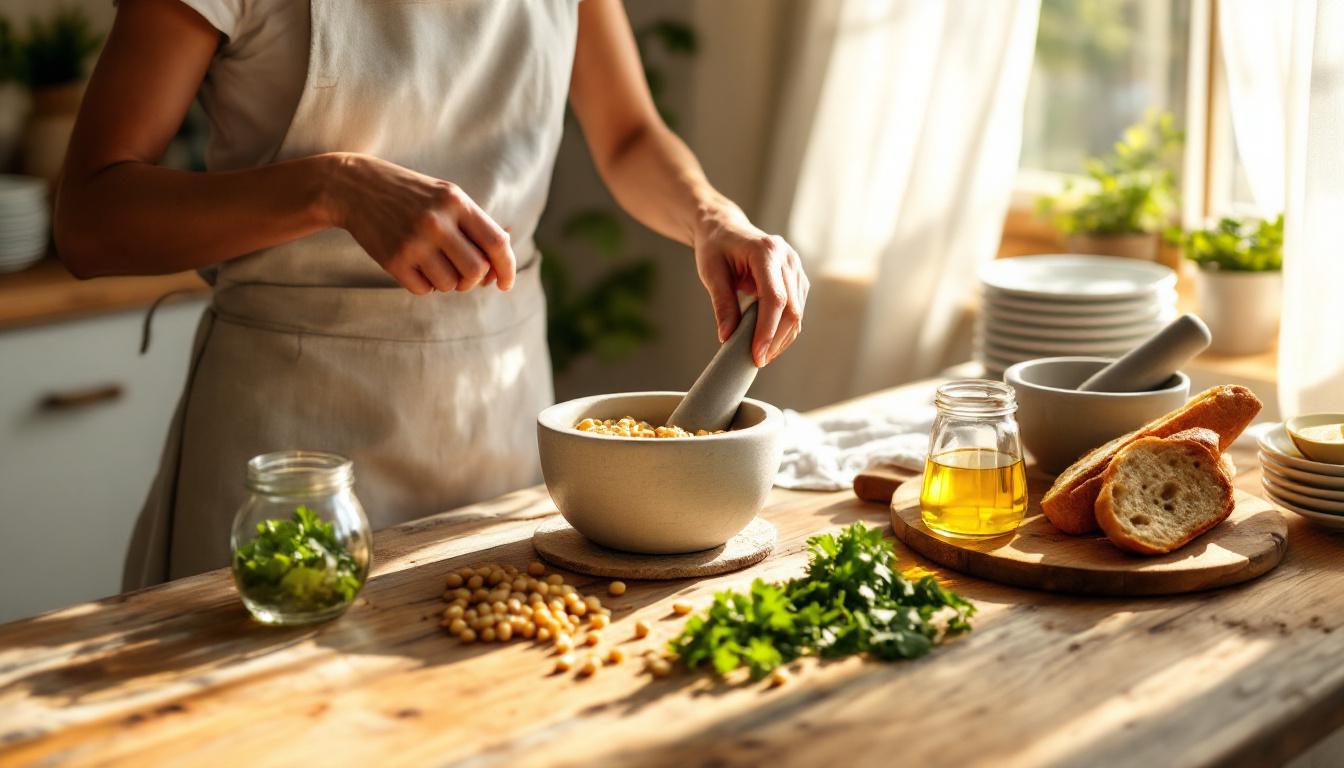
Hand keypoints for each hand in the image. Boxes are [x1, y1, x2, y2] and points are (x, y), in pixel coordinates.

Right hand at [322, 153, 514, 294]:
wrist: (355, 187)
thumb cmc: (413, 197)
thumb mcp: (448, 198)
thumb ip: (477, 228)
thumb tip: (500, 272)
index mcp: (456, 202)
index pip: (497, 243)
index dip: (507, 268)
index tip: (506, 283)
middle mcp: (436, 222)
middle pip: (476, 271)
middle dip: (474, 280)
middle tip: (463, 274)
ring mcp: (413, 242)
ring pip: (450, 285)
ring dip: (448, 282)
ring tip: (434, 263)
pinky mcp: (393, 260)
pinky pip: (424, 290)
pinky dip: (425, 284)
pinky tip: (414, 265)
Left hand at [693, 204, 808, 365]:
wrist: (726, 228)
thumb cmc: (716, 247)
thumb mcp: (711, 273)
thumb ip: (722, 304)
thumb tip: (727, 337)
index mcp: (767, 252)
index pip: (775, 298)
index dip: (767, 330)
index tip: (756, 355)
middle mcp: (788, 258)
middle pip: (792, 309)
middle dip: (776, 340)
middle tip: (757, 361)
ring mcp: (796, 267)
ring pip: (798, 313)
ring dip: (782, 338)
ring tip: (761, 355)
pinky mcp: (797, 278)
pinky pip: (797, 309)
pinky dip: (784, 329)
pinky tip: (768, 341)